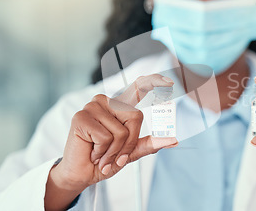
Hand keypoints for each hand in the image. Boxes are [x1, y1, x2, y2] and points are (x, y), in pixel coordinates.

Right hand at [45, 74, 177, 210]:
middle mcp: (107, 101)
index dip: (153, 82)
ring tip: (100, 154)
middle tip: (113, 155)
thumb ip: (150, 144)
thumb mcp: (131, 153)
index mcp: (120, 106)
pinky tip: (92, 152)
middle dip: (128, 144)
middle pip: (135, 118)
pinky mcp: (82, 116)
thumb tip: (173, 140)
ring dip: (113, 151)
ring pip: (121, 131)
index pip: (138, 88)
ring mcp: (93, 106)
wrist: (82, 174)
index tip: (170, 81)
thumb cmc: (105, 160)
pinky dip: (101, 152)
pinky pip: (105, 137)